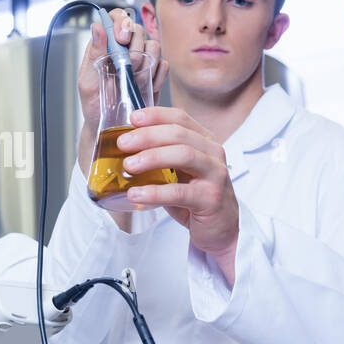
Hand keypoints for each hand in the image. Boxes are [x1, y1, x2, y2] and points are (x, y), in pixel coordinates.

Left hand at [76, 8, 168, 127]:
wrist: (110, 128)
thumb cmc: (94, 105)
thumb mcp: (87, 81)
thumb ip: (93, 54)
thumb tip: (97, 27)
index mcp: (105, 45)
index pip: (117, 18)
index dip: (122, 22)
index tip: (122, 38)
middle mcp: (124, 48)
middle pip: (138, 29)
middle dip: (135, 47)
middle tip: (127, 66)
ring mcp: (141, 60)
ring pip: (154, 45)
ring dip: (146, 61)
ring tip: (134, 79)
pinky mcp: (154, 73)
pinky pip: (163, 65)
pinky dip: (156, 76)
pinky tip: (144, 88)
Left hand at [115, 107, 239, 282]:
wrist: (220, 229)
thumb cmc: (195, 197)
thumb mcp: (178, 171)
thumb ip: (160, 157)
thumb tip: (123, 150)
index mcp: (204, 141)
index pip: (180, 118)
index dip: (156, 115)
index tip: (132, 117)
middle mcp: (213, 153)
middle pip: (179, 134)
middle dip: (147, 136)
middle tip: (122, 144)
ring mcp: (215, 175)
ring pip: (183, 155)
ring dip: (152, 157)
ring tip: (128, 165)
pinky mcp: (212, 199)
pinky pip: (180, 192)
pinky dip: (155, 192)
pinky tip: (136, 194)